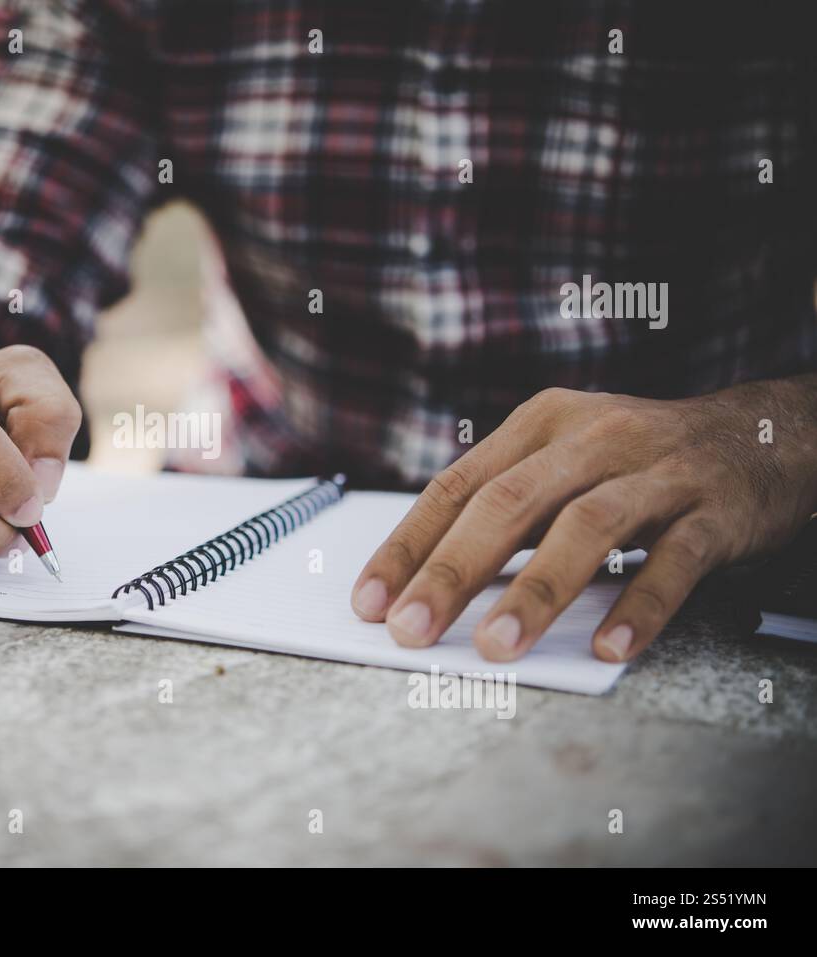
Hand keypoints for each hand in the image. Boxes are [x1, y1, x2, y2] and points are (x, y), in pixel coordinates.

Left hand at [351, 380, 816, 662]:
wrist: (764, 435)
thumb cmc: (637, 462)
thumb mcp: (564, 460)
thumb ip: (508, 510)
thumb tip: (429, 582)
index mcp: (540, 424)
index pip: (458, 485)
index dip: (409, 545)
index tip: (370, 600)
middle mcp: (592, 437)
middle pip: (508, 504)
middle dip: (451, 571)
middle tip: (410, 631)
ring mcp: (656, 471)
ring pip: (585, 528)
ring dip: (535, 591)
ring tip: (495, 647)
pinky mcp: (714, 510)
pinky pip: (674, 560)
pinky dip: (640, 604)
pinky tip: (610, 647)